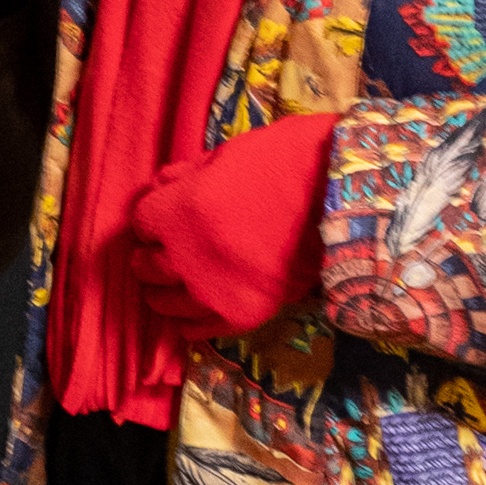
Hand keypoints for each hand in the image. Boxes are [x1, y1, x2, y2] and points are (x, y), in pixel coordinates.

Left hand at [124, 117, 337, 344]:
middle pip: (146, 266)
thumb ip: (186, 176)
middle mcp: (188, 258)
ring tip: (174, 281)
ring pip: (164, 302)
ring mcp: (214, 292)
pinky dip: (189, 320)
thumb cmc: (286, 161)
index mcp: (179, 212)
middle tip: (162, 250)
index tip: (163, 216)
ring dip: (163, 289)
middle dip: (151, 254)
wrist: (344, 197)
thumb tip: (158, 186)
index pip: (141, 223)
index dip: (152, 217)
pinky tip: (195, 307)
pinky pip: (196, 330)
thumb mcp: (227, 154)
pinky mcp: (242, 316)